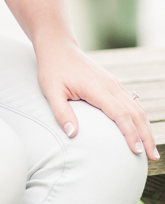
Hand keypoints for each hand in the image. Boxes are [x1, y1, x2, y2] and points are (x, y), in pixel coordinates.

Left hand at [36, 40, 159, 159]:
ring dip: (146, 127)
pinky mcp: (112, 83)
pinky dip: (139, 117)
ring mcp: (113, 83)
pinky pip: (131, 101)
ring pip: (137, 106)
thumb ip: (61, 112)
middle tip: (153, 157)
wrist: (58, 46)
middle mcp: (110, 85)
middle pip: (135, 112)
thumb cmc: (52, 68)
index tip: (137, 151)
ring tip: (151, 149)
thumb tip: (72, 134)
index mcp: (97, 88)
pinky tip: (141, 129)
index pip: (120, 114)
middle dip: (146, 135)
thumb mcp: (50, 90)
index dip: (131, 134)